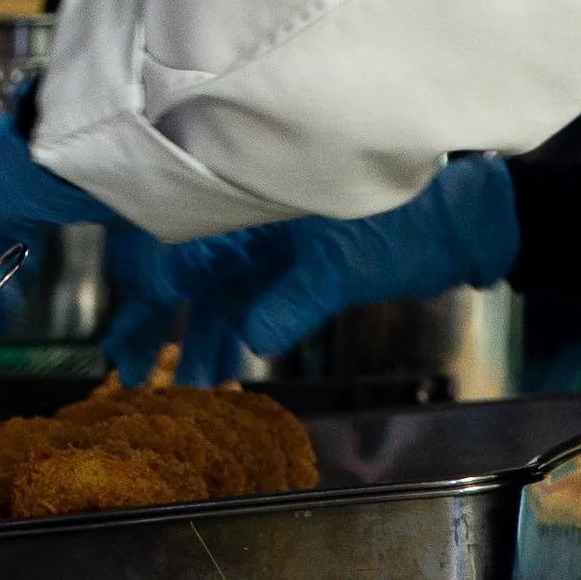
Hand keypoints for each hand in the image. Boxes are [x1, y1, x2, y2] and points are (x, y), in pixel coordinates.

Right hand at [112, 157, 520, 385]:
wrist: (459, 230)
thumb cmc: (404, 227)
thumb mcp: (346, 261)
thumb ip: (297, 299)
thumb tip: (251, 339)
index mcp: (252, 194)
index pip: (179, 227)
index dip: (148, 270)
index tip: (133, 315)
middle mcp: (248, 216)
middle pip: (180, 261)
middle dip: (149, 311)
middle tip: (121, 364)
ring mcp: (265, 246)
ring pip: (205, 290)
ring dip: (181, 334)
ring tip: (155, 385)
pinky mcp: (285, 272)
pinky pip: (236, 305)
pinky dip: (218, 338)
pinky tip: (208, 378)